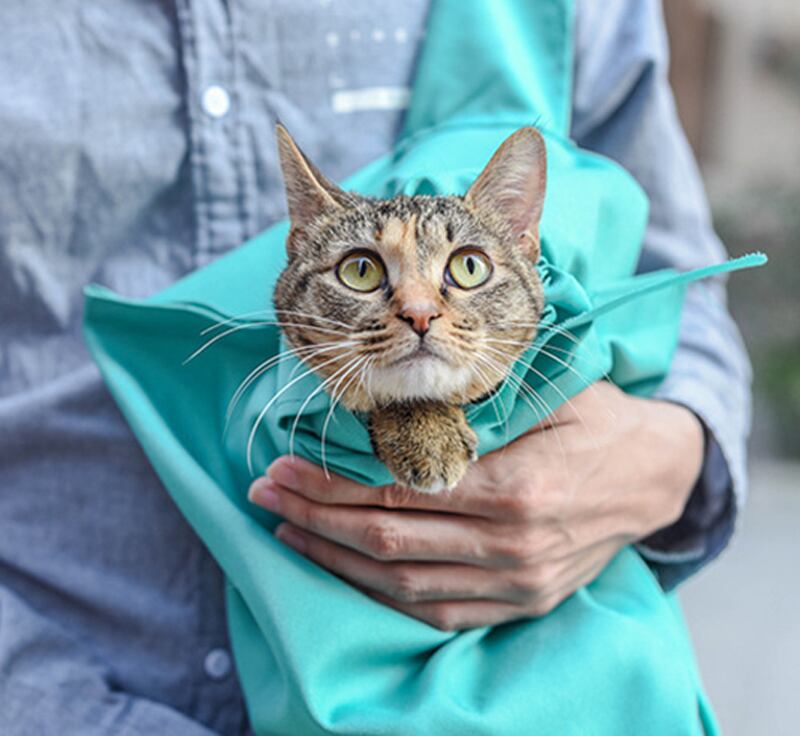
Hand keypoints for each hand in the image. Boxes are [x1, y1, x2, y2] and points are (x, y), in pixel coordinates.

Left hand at [248, 382, 703, 630]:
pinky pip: (438, 612)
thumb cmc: (594, 419)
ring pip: (405, 585)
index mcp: (516, 487)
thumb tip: (391, 389)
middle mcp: (513, 546)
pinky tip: (346, 571)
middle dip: (316, 519)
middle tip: (266, 495)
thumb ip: (478, 396)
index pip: (399, 493)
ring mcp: (518, 583)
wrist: (654, 474)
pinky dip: (383, 595)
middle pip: (389, 542)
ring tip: (287, 532)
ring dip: (337, 561)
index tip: (284, 467)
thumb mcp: (548, 389)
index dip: (334, 484)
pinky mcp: (523, 601)